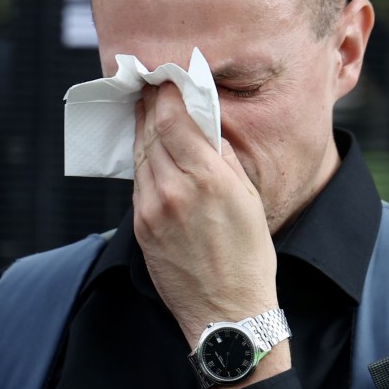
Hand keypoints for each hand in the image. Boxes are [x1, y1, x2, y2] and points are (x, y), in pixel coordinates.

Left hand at [133, 82, 279, 353]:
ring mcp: (151, 209)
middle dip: (150, 104)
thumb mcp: (250, 200)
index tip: (165, 75)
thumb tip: (205, 126)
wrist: (226, 313)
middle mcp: (174, 189)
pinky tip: (148, 149)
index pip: (175, 119)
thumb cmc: (249, 258)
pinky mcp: (139, 226)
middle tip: (149, 82)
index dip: (166, 93)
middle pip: (152, 131)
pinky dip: (142, 159)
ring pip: (141, 154)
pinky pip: (138, 182)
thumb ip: (223, 158)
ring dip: (142, 128)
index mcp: (208, 178)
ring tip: (145, 108)